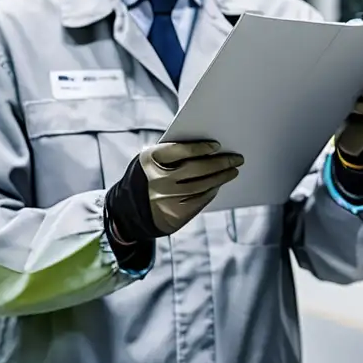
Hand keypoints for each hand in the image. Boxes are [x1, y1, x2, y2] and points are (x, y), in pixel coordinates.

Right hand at [105, 141, 243, 242]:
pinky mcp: (174, 216)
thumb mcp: (150, 162)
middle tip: (236, 158)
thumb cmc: (146, 178)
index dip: (200, 148)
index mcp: (150, 161)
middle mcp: (158, 182)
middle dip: (219, 163)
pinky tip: (218, 185)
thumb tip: (207, 150)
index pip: (180, 151)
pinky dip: (211, 192)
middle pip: (196, 170)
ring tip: (232, 171)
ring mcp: (166, 201)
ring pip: (201, 186)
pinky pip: (199, 202)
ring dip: (221, 178)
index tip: (217, 146)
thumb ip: (172, 154)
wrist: (127, 211)